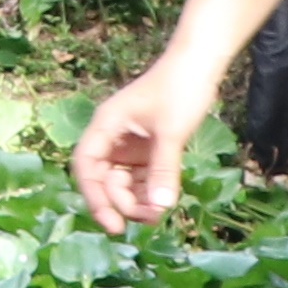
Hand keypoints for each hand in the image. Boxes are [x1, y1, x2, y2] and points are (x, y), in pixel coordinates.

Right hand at [73, 68, 198, 231]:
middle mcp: (112, 138)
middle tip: (149, 217)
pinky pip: (142, 177)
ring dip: (138, 200)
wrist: (200, 63)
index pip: (87, 167)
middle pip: (104, 180)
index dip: (95, 197)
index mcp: (105, 126)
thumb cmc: (179, 88)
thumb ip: (163, 169)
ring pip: (124, 183)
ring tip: (159, 213)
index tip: (112, 223)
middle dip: (122, 201)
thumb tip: (160, 208)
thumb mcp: (171, 131)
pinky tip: (163, 202)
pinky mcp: (148, 149)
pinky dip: (151, 192)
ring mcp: (130, 145)